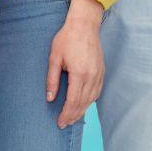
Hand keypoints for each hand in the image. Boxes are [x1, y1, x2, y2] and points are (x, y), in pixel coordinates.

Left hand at [46, 0, 104, 127]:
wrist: (84, 25)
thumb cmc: (67, 39)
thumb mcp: (54, 58)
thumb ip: (52, 79)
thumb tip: (50, 98)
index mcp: (79, 73)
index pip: (73, 101)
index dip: (66, 114)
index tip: (60, 122)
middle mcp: (91, 76)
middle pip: (83, 103)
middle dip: (73, 116)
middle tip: (64, 124)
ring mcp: (98, 75)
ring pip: (91, 99)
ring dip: (82, 111)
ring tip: (72, 119)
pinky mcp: (101, 72)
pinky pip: (96, 92)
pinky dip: (89, 102)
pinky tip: (83, 105)